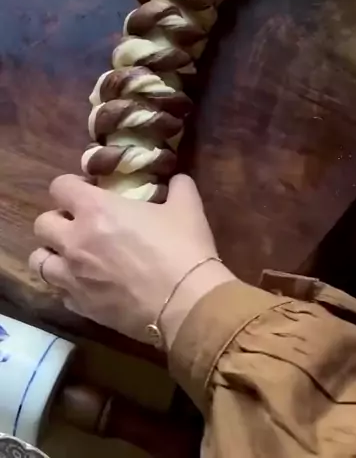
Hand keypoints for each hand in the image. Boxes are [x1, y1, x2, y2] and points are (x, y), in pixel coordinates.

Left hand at [30, 174, 234, 348]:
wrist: (186, 304)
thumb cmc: (183, 248)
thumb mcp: (187, 206)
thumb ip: (177, 186)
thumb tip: (176, 179)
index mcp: (96, 209)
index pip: (59, 186)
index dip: (72, 186)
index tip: (89, 191)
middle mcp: (74, 241)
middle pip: (41, 223)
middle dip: (58, 219)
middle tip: (81, 223)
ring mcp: (73, 276)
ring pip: (39, 260)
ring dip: (53, 254)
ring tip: (74, 255)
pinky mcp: (79, 306)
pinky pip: (58, 291)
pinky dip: (67, 285)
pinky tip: (88, 283)